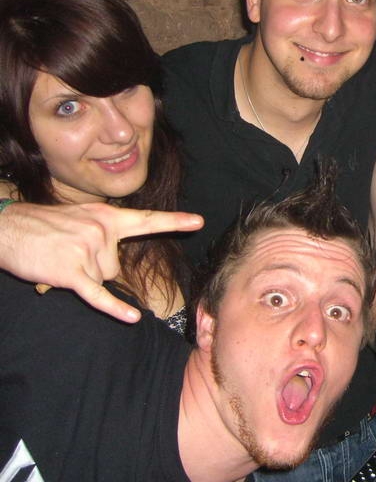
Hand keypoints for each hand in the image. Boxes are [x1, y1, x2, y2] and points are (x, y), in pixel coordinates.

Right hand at [0, 202, 202, 322]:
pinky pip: (98, 295)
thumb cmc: (41, 226)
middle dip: (92, 268)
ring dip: (80, 277)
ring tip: (57, 259)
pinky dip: (113, 308)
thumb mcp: (78, 218)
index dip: (174, 221)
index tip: (198, 222)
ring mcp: (88, 250)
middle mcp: (102, 231)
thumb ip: (100, 234)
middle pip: (116, 267)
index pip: (146, 220)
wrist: (6, 229)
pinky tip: (132, 318)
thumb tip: (106, 263)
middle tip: (66, 252)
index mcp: (106, 216)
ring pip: (102, 279)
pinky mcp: (73, 272)